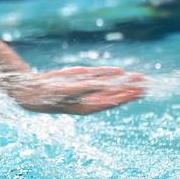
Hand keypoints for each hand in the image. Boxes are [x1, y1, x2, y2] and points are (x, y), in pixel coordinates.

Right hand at [13, 66, 145, 114]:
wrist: (33, 91)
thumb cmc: (50, 94)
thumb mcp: (69, 90)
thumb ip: (87, 87)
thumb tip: (105, 85)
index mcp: (88, 107)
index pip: (112, 102)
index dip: (127, 96)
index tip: (141, 91)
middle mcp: (89, 100)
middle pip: (114, 96)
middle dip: (130, 90)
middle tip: (147, 85)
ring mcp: (85, 91)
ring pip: (109, 87)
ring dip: (123, 82)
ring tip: (139, 77)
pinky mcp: (79, 82)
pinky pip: (98, 78)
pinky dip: (110, 75)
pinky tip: (120, 71)